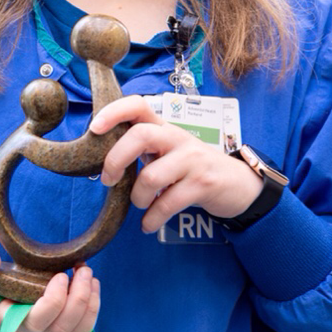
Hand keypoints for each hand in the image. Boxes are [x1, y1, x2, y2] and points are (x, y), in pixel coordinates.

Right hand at [0, 250, 97, 331]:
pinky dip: (91, 315)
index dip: (54, 302)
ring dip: (89, 307)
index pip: (35, 322)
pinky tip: (92, 289)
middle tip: (82, 270)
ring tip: (90, 277)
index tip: (59, 275)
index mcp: (4, 321)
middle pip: (59, 330)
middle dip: (79, 299)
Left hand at [90, 95, 263, 233]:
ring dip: (138, 198)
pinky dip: (152, 219)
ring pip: (151, 176)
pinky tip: (148, 225)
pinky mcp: (203, 184)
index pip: (138, 105)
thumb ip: (143, 150)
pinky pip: (168, 203)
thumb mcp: (169, 152)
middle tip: (108, 180)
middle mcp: (178, 138)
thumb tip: (104, 163)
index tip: (94, 128)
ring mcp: (192, 160)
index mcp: (165, 127)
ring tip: (141, 206)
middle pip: (140, 135)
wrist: (238, 185)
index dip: (113, 112)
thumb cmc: (193, 169)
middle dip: (116, 159)